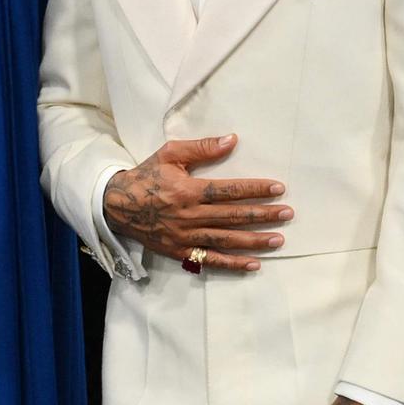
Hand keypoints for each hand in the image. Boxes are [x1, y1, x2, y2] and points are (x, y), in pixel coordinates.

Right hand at [102, 134, 290, 271]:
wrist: (116, 205)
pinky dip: (233, 264)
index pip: (228, 190)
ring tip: (279, 239)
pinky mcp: (180, 252)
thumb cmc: (146, 176)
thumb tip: (231, 140)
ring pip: (227, 240)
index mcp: (188, 190)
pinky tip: (254, 264)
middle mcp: (189, 216)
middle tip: (288, 214)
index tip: (278, 188)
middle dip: (263, 214)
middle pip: (233, 216)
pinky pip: (210, 260)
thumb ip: (201, 147)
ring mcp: (185, 237)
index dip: (255, 189)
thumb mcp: (169, 154)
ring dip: (255, 240)